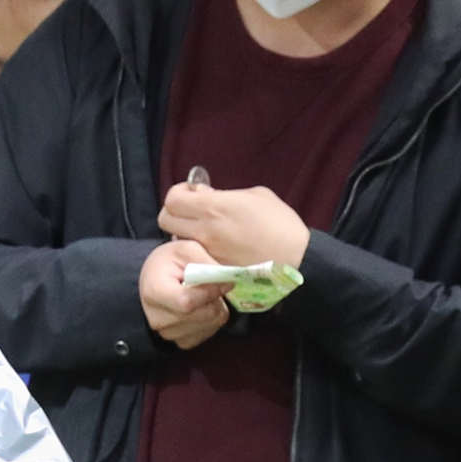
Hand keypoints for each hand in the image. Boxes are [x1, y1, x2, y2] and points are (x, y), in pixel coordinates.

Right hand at [139, 239, 232, 348]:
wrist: (154, 279)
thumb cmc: (169, 261)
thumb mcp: (186, 249)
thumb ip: (206, 261)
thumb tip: (227, 278)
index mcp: (154, 292)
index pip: (187, 302)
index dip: (211, 292)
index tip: (224, 280)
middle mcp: (158, 318)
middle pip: (203, 315)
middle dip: (216, 298)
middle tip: (212, 284)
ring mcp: (169, 333)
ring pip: (210, 324)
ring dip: (216, 307)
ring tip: (204, 294)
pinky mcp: (181, 342)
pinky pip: (209, 333)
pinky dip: (212, 319)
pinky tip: (203, 306)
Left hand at [161, 181, 310, 270]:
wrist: (296, 258)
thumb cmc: (280, 222)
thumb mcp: (256, 195)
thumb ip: (225, 195)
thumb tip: (207, 196)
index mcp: (214, 207)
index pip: (172, 199)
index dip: (178, 194)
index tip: (192, 193)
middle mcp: (205, 230)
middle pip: (164, 219)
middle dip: (174, 212)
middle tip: (192, 211)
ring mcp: (207, 252)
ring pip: (177, 239)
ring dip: (184, 231)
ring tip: (204, 230)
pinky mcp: (214, 268)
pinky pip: (194, 255)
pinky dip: (197, 249)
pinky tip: (215, 247)